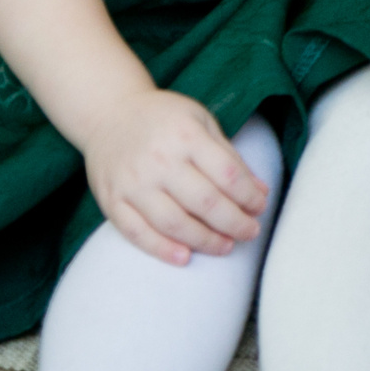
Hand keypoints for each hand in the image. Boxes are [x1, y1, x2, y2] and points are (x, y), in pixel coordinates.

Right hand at [78, 89, 268, 265]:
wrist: (109, 113)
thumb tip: (260, 191)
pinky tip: (184, 257)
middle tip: (251, 232)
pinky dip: (161, 249)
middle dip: (234, 223)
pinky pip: (137, 232)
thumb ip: (229, 156)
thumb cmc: (163, 118)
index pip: (227, 174)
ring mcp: (133, 183)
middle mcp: (159, 160)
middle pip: (204, 203)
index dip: (249, 196)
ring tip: (226, 246)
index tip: (260, 207)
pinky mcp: (112, 201)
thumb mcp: (201, 121)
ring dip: (205, 240)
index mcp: (186, 136)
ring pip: (173, 223)